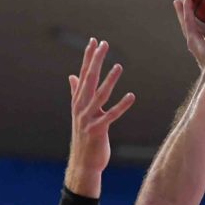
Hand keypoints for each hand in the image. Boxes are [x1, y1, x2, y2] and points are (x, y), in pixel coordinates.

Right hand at [67, 38, 135, 176]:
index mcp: (78, 101)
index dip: (88, 58)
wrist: (83, 162)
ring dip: (109, 80)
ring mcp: (88, 118)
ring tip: (119, 66)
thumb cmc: (85, 137)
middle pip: (90, 80)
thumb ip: (76, 93)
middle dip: (96, 61)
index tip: (94, 41)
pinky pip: (111, 115)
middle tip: (104, 44)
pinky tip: (131, 96)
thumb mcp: (79, 112)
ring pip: (100, 95)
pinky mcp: (98, 130)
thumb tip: (72, 76)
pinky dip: (122, 106)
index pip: (83, 74)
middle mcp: (81, 107)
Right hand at [173, 0, 204, 96]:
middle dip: (192, 14)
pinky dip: (185, 11)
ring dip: (185, 10)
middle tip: (188, 0)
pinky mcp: (194, 42)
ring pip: (189, 23)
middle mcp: (203, 47)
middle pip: (196, 26)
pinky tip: (184, 0)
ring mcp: (196, 44)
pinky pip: (189, 23)